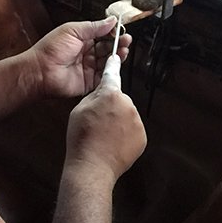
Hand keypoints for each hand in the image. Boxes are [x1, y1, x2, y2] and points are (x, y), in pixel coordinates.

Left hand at [30, 17, 131, 98]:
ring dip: (117, 56)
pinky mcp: (89, 82)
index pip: (102, 34)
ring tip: (124, 50)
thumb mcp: (73, 30)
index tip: (121, 30)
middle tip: (126, 40)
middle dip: (118, 44)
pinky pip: (104, 77)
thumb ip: (94, 27)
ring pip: (108, 62)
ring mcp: (88, 67)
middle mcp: (85, 53)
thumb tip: (110, 20)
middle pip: (107, 48)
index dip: (112, 33)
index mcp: (81, 39)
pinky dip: (112, 71)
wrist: (40, 71)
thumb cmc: (50, 49)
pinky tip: (116, 63)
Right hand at [64, 53, 146, 180]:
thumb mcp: (79, 109)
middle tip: (98, 121)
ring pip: (127, 115)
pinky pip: (133, 130)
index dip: (112, 65)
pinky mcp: (142, 136)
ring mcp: (136, 121)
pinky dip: (126, 134)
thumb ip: (94, 96)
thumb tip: (101, 91)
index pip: (112, 75)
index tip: (116, 57)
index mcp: (110, 94)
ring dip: (119, 121)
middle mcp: (127, 104)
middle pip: (120, 100)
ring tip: (105, 135)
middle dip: (112, 107)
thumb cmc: (82, 138)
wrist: (92, 165)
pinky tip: (113, 142)